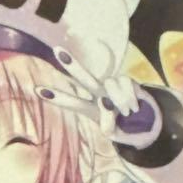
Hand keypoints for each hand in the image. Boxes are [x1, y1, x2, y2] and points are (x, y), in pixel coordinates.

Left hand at [36, 76, 160, 148]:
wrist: (145, 127)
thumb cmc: (124, 130)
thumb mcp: (113, 133)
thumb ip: (107, 123)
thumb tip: (105, 102)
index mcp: (89, 108)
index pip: (71, 102)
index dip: (56, 97)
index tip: (37, 90)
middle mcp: (97, 94)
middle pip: (84, 77)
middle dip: (72, 64)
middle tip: (56, 50)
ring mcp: (111, 86)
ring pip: (109, 84)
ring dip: (120, 101)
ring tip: (126, 112)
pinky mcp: (126, 81)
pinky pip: (126, 84)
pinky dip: (130, 97)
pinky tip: (134, 107)